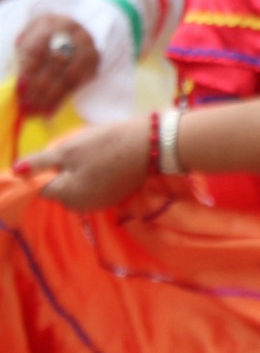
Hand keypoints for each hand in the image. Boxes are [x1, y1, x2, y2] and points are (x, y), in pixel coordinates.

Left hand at [13, 14, 98, 114]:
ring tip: (39, 113)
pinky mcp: (95, 63)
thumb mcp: (29, 38)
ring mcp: (89, 48)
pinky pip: (79, 84)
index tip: (20, 90)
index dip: (29, 71)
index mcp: (52, 23)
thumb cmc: (44, 38)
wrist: (71, 31)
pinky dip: (63, 98)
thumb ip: (24, 56)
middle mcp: (75, 34)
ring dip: (53, 97)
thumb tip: (21, 83)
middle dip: (41, 88)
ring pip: (71, 77)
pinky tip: (51, 110)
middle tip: (28, 107)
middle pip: (56, 64)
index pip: (39, 50)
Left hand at [16, 117, 148, 210]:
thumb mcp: (68, 150)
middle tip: (78, 153)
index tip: (61, 154)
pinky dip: (94, 178)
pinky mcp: (113, 197)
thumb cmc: (105, 145)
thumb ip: (40, 163)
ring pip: (76, 190)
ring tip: (93, 157)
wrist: (151, 146)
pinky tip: (105, 164)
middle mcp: (81, 206)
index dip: (47, 169)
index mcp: (66, 196)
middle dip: (63, 174)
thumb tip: (16, 172)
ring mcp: (99, 203)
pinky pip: (93, 190)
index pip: (42, 186)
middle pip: (59, 190)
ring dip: (78, 175)